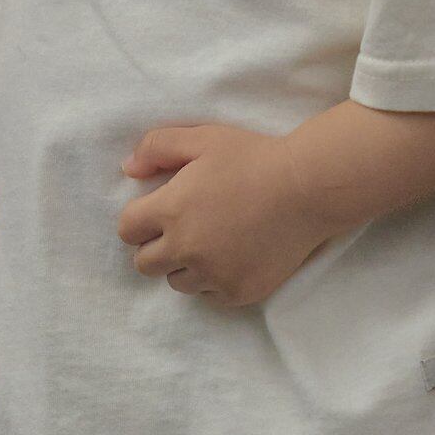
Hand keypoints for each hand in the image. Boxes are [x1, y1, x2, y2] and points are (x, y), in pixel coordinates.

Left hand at [118, 124, 332, 306]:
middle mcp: (187, 249)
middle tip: (181, 230)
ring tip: (209, 243)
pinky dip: (213, 280)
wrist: (306, 190)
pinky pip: (209, 295)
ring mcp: (213, 275)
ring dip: (184, 265)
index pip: (128, 230)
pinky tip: (231, 256)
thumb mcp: (202, 138)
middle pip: (145, 264)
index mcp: (171, 211)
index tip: (156, 213)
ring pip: (177, 282)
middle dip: (155, 246)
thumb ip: (157, 147)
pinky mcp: (237, 293)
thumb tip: (128, 169)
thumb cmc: (253, 158)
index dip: (138, 220)